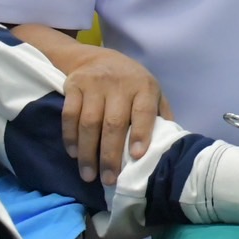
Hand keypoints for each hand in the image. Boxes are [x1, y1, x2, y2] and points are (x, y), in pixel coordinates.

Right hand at [62, 48, 172, 185]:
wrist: (98, 59)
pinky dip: (70, 136)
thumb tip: (169, 145)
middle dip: (110, 155)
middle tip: (109, 180)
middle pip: (113, 123)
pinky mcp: (74, 86)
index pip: (143, 111)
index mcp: (143, 87)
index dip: (141, 134)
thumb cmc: (131, 83)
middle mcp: (119, 84)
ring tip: (89, 174)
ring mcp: (94, 84)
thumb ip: (161, 115)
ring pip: (89, 122)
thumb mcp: (152, 92)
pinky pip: (69, 115)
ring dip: (87, 152)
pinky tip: (73, 153)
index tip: (137, 156)